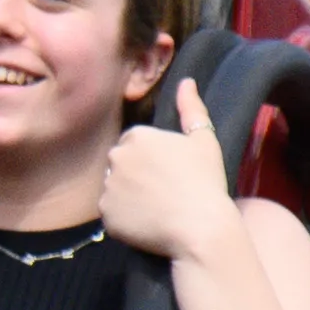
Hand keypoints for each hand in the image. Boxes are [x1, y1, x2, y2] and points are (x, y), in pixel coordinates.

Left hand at [99, 81, 235, 260]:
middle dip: (137, 174)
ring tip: (158, 207)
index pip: (135, 143)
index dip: (153, 158)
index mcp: (136, 136)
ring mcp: (107, 187)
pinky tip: (148, 222)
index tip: (170, 172)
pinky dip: (126, 218)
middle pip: (121, 164)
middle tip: (164, 190)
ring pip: (115, 188)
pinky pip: (112, 214)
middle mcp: (115, 157)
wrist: (199, 227)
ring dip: (129, 195)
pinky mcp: (105, 215)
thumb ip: (191, 109)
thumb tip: (186, 82)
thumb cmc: (205, 181)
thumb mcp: (204, 140)